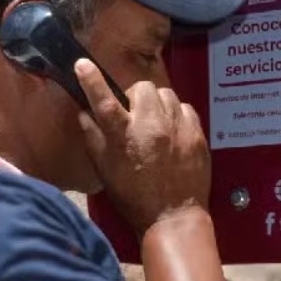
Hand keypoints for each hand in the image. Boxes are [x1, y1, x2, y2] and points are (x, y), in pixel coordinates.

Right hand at [74, 58, 210, 233]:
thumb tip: (84, 113)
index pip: (103, 100)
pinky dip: (176, 114)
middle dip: (135, 96)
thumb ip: (93, 138)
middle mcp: (151, 126)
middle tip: (133, 113)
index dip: (92, 79)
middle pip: (141, 88)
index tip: (83, 63)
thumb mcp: (105, 171)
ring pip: (166, 95)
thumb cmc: (133, 197)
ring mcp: (177, 128)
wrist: (173, 216)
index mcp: (123, 136)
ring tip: (154, 122)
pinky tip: (172, 130)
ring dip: (156, 103)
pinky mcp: (197, 133)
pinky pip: (185, 108)